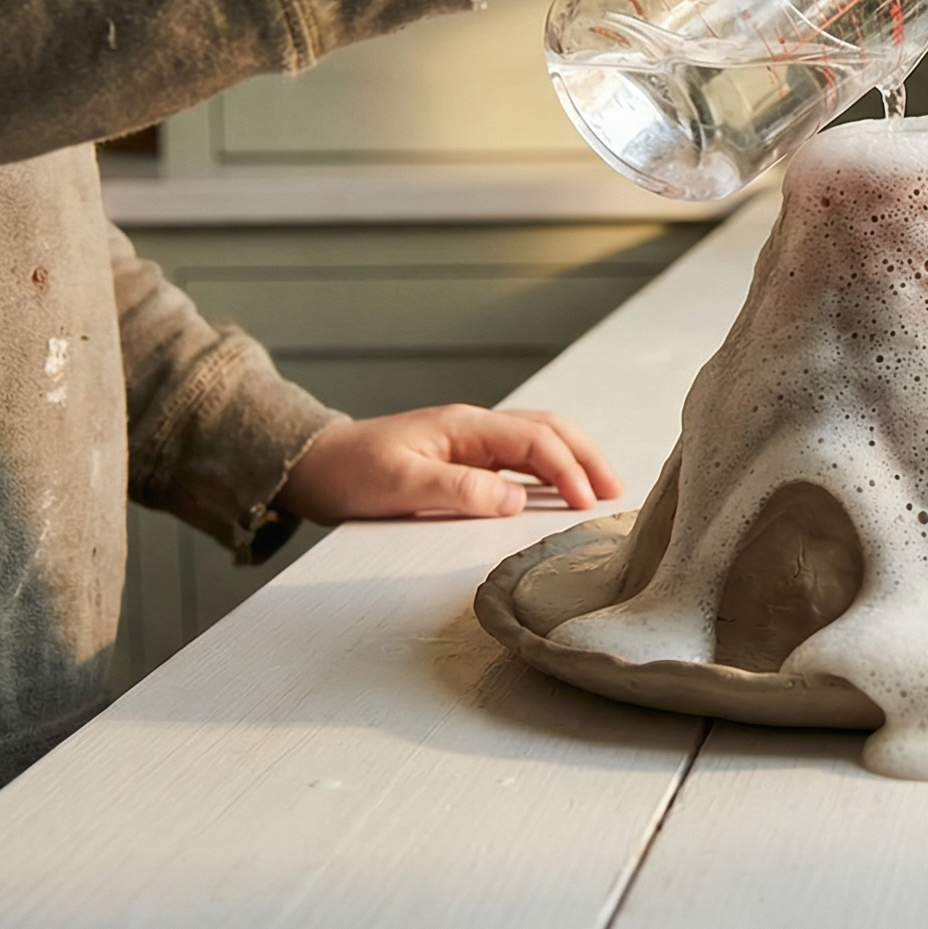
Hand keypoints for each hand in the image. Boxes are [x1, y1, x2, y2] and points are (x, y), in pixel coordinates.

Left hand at [277, 405, 623, 522]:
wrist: (313, 465)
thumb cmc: (350, 473)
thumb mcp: (400, 486)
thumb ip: (460, 491)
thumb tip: (517, 501)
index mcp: (465, 425)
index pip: (535, 441)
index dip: (568, 470)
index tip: (586, 503)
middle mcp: (473, 425)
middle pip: (548, 429)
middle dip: (586, 457)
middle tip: (614, 490)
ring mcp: (469, 438)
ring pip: (538, 437)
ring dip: (572, 459)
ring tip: (598, 488)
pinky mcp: (463, 455)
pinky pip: (519, 454)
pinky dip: (548, 467)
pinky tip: (556, 489)